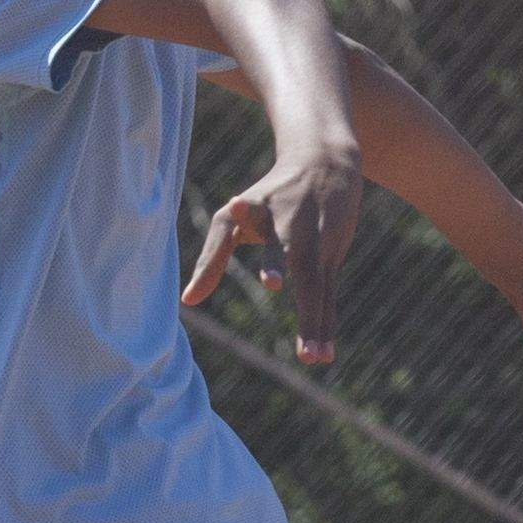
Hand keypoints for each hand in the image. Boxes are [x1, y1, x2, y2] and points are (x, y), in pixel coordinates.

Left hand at [181, 150, 362, 366]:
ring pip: (316, 283)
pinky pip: (328, 296)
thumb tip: (188, 301)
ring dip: (315, 321)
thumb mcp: (234, 219)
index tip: (247, 229)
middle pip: (293, 256)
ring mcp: (317, 240)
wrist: (326, 163)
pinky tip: (325, 357)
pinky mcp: (334, 256)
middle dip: (283, 271)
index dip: (249, 223)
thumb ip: (211, 259)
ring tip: (312, 358)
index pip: (251, 221)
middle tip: (273, 287)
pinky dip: (326, 325)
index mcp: (260, 212)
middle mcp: (292, 226)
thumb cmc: (269, 199)